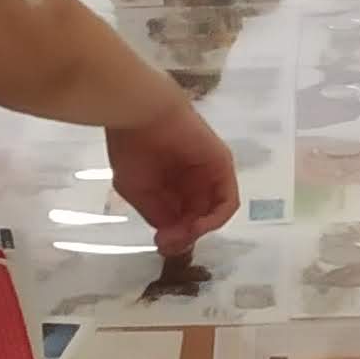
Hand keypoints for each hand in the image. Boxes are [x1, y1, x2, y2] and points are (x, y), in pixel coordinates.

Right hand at [104, 98, 240, 258]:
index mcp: (174, 185)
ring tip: (181, 234)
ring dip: (198, 231)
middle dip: (184, 237)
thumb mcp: (139, 191)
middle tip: (168, 243)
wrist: (141, 114)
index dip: (174, 238)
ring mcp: (210, 175)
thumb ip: (158, 215)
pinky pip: (227, 202)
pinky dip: (214, 220)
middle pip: (197, 220)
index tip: (160, 244)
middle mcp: (194, 182)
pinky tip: (196, 226)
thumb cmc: (132, 147)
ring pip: (212, 214)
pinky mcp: (222, 168)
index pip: (182, 221)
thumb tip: (171, 239)